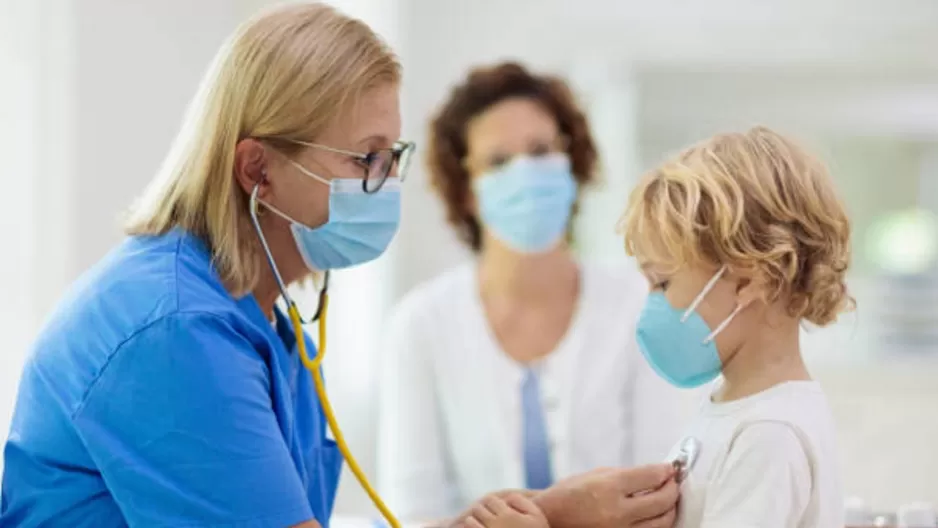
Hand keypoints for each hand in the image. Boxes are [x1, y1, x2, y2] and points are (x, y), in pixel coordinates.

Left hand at [460, 494, 547, 527]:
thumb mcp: (537, 516)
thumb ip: (522, 502)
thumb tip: (508, 497)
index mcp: (507, 516)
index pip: (490, 500)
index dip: (492, 502)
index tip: (496, 507)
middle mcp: (494, 526)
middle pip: (478, 509)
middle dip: (482, 510)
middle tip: (487, 514)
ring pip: (470, 521)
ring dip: (473, 521)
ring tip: (482, 524)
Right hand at [533, 464, 679, 527]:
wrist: (549, 520)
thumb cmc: (567, 496)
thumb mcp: (593, 475)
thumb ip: (624, 474)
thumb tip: (653, 474)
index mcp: (608, 487)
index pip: (651, 476)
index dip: (666, 471)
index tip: (670, 469)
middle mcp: (616, 511)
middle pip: (662, 500)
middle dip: (672, 489)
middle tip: (672, 483)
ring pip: (662, 522)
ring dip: (669, 509)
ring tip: (667, 500)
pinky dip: (657, 524)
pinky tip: (655, 516)